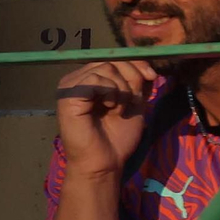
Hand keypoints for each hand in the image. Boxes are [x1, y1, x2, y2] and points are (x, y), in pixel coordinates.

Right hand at [55, 60, 156, 179]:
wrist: (106, 161)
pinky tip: (109, 107)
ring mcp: (71, 86)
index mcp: (91, 79)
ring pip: (105, 67)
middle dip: (131, 77)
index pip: (114, 57)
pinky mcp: (68, 95)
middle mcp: (78, 79)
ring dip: (121, 89)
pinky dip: (110, 91)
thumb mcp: (134, 102)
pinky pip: (95, 78)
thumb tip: (147, 65)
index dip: (135, 63)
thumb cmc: (118, 136)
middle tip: (131, 101)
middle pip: (111, 59)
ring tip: (117, 109)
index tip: (151, 77)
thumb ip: (137, 81)